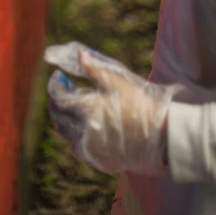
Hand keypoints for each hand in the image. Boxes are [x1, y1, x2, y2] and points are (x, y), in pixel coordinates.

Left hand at [45, 42, 176, 175]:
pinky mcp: (98, 160)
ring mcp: (89, 149)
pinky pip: (78, 147)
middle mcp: (82, 132)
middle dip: (58, 104)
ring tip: (78, 109)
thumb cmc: (139, 103)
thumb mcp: (116, 82)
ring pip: (66, 134)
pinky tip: (89, 126)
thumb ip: (94, 69)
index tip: (59, 78)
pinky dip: (77, 136)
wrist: (159, 136)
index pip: (58, 99)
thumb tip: (79, 54)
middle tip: (66, 92)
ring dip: (67, 121)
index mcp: (85, 110)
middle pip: (58, 118)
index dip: (55, 87)